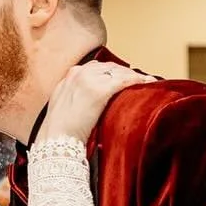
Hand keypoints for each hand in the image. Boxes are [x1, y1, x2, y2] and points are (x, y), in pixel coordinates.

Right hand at [36, 61, 155, 146]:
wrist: (56, 139)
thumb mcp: (63, 107)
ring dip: (134, 76)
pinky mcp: (99, 90)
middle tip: (140, 80)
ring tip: (148, 82)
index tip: (123, 77)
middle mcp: (79, 73)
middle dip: (126, 72)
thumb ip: (76, 97)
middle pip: (110, 67)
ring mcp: (89, 80)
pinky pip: (124, 81)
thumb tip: (89, 103)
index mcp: (71, 76)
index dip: (113, 72)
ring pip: (119, 72)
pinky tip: (148, 84)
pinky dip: (138, 81)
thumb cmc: (59, 132)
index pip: (98, 67)